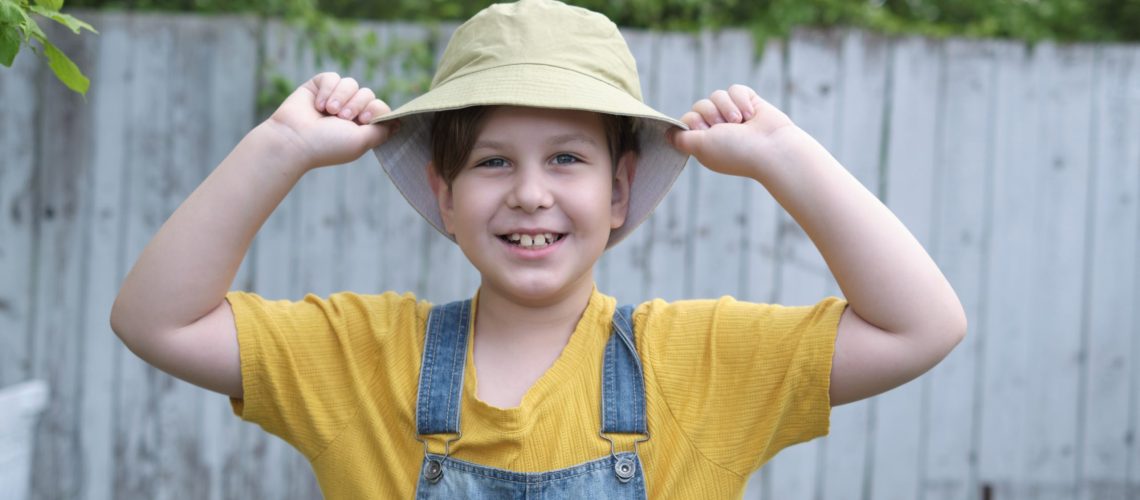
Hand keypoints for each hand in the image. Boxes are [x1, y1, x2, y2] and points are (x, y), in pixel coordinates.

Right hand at [264, 72, 398, 168]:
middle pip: (368, 94)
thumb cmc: (327, 144)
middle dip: (357, 105)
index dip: (376, 110)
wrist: (294, 139)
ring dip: (341, 97)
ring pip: (351, 83)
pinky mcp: (318, 87)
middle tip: (341, 118)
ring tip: (329, 112)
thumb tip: (400, 122)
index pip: (380, 108)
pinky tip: (318, 104)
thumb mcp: (362, 141)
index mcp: (360, 126)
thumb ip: (382, 130)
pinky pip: (333, 77)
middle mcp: (348, 112)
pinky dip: (328, 89)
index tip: (364, 120)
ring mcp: (333, 98)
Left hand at [668, 84, 797, 178]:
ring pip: (717, 95)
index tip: (705, 130)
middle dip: (711, 113)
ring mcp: (735, 115)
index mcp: (706, 142)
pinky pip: (735, 89)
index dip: (693, 121)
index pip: (687, 120)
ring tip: (740, 122)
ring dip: (727, 108)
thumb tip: (666, 134)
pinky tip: (751, 114)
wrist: (772, 148)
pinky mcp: (750, 103)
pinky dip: (741, 100)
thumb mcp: (701, 147)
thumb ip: (681, 140)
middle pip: (700, 105)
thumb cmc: (736, 151)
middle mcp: (719, 129)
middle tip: (725, 127)